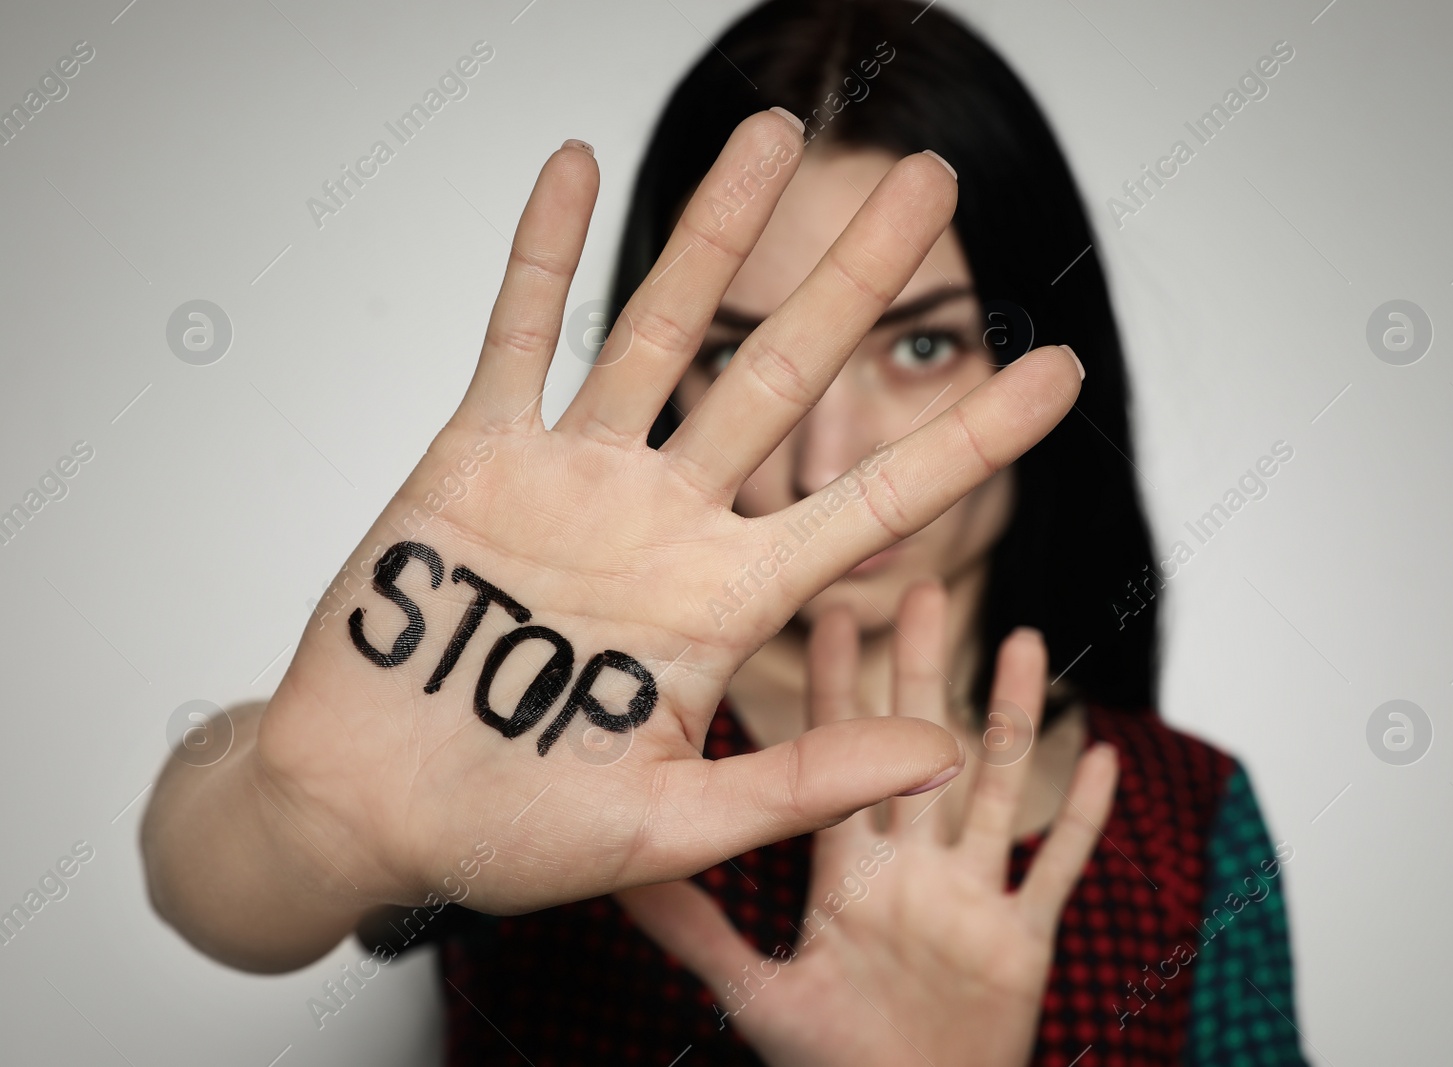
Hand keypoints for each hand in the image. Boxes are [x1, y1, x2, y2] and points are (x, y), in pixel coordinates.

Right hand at [142, 110, 1084, 968]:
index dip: (967, 438)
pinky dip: (540, 253)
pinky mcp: (478, 458)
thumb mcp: (667, 827)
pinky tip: (574, 164)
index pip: (874, 505)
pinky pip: (518, 336)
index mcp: (726, 603)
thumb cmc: (509, 836)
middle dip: (854, 281)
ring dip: (713, 231)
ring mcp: (575, 479)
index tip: (1058, 372)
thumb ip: (799, 784)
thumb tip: (944, 752)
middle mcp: (667, 522)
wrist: (368, 811)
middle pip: (782, 378)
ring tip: (774, 133)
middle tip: (928, 182)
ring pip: (661, 332)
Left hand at [617, 582, 1118, 1066]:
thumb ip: (694, 933)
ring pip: (995, 787)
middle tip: (923, 588)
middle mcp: (913, 869)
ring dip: (1011, 716)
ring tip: (1025, 642)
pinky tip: (1102, 755)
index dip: (838, 688)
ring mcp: (971, 898)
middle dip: (922, 668)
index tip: (831, 614)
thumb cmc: (833, 1063)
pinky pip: (1058, 869)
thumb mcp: (755, 995)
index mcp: (850, 873)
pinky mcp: (1021, 940)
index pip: (840, 759)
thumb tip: (618, 877)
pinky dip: (1081, 817)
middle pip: (919, 747)